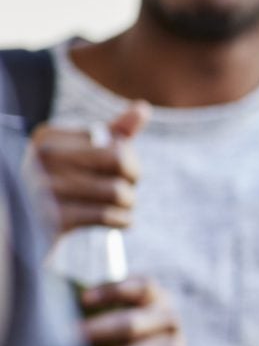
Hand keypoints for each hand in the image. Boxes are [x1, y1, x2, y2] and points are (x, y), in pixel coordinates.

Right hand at [30, 103, 148, 233]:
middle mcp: (41, 158)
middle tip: (127, 189)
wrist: (28, 237)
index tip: (119, 172)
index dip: (129, 161)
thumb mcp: (83, 158)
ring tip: (121, 208)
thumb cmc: (63, 191)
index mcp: (48, 138)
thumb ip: (113, 134)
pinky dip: (123, 220)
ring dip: (128, 204)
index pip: (116, 143)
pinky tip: (119, 222)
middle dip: (133, 179)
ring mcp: (44, 188)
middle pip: (119, 160)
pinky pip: (108, 216)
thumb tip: (142, 108)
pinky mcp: (52, 219)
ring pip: (118, 191)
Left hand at [72, 277, 220, 345]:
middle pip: (132, 323)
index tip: (83, 299)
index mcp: (159, 301)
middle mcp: (170, 322)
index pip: (144, 287)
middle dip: (99, 329)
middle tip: (70, 336)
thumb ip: (109, 313)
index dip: (114, 290)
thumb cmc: (141, 344)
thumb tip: (58, 314)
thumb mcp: (135, 323)